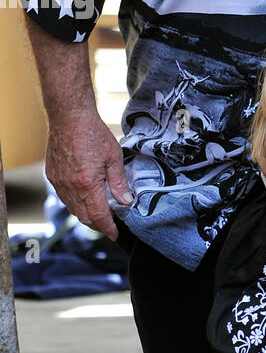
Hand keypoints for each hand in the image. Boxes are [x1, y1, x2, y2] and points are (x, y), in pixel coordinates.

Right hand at [45, 113, 131, 239]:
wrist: (69, 117)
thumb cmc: (93, 134)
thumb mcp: (114, 158)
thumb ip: (119, 183)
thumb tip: (126, 201)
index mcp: (88, 185)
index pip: (99, 216)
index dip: (108, 228)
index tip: (115, 234)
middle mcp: (70, 187)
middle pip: (84, 216)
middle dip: (97, 225)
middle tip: (109, 226)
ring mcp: (59, 182)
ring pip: (72, 208)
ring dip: (86, 214)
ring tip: (99, 214)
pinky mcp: (52, 175)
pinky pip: (64, 197)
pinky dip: (75, 203)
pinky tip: (84, 198)